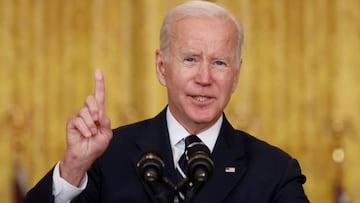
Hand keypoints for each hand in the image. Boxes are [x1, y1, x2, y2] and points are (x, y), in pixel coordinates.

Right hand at [60, 69, 112, 185]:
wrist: (86, 155)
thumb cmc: (96, 145)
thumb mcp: (107, 134)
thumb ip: (106, 123)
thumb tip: (101, 113)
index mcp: (98, 113)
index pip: (99, 95)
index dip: (99, 83)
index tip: (98, 71)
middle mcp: (88, 111)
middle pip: (91, 100)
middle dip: (96, 109)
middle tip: (98, 121)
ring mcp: (79, 116)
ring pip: (85, 112)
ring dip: (92, 125)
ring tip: (92, 134)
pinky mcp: (71, 122)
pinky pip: (79, 121)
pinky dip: (86, 130)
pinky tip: (87, 136)